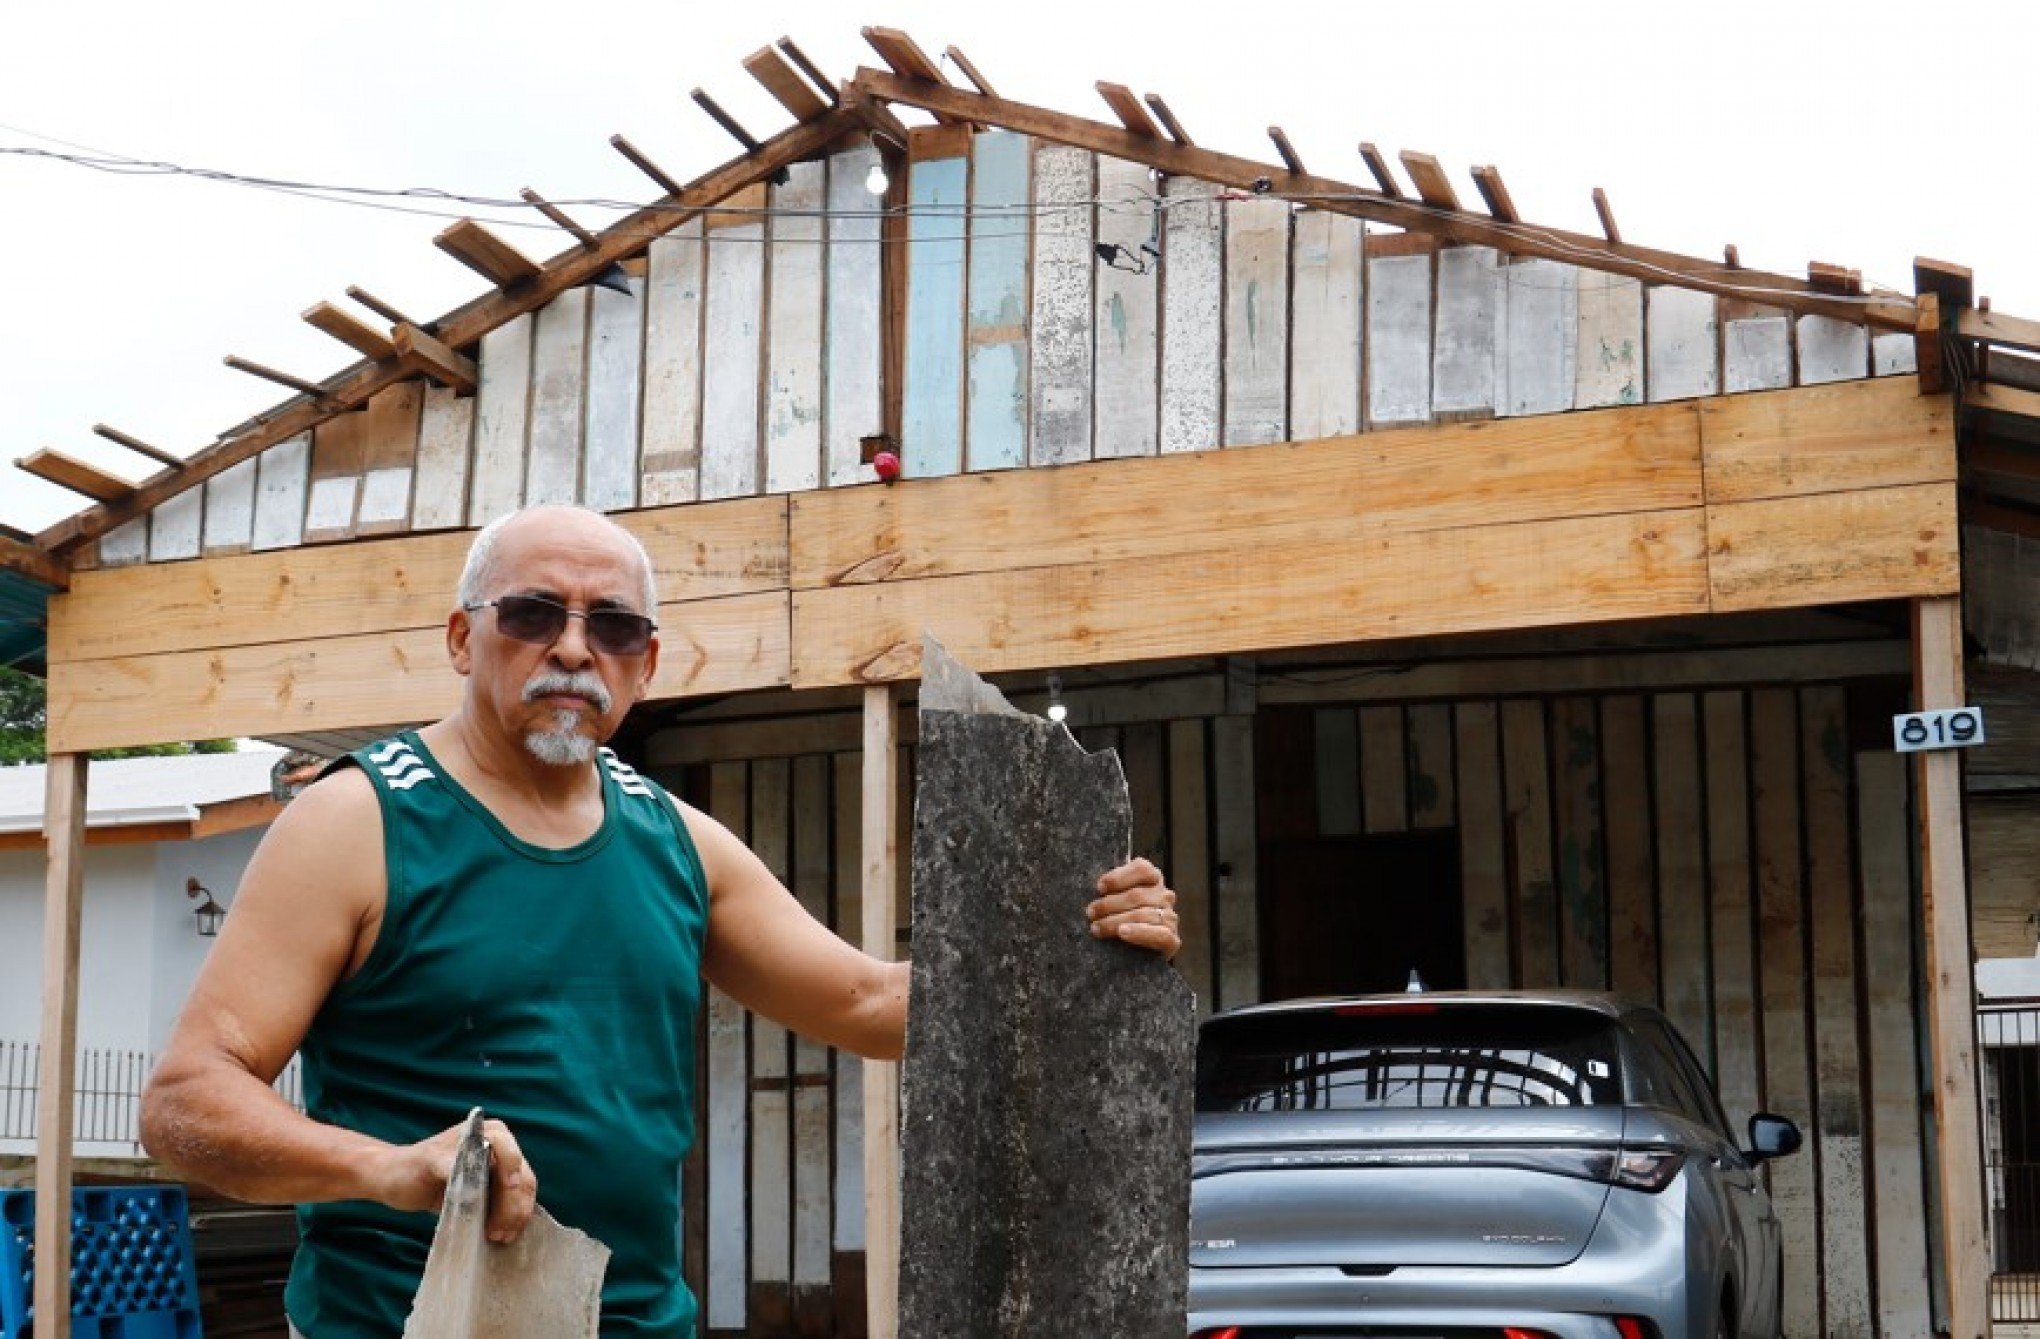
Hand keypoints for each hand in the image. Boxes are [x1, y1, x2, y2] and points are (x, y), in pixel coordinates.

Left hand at [374, 1116, 537, 1243]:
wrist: (399, 1180)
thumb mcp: (427, 1163)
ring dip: (516, 1215)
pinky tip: (505, 1234)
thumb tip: (471, 1182)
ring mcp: (500, 1170)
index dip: (512, 1168)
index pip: (507, 1150)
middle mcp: (498, 1148)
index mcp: (484, 1132)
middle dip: (514, 1203)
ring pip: (522, 1191)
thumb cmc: (410, 1167)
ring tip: (501, 1237)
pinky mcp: (496, 1190)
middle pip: (520, 1174)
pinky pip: (514, 1203)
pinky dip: (513, 1219)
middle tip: (499, 1231)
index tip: (510, 1188)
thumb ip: (450, 1166)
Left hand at [1087, 857, 1179, 959]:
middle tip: (1091, 913)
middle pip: (1137, 895)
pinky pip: (1159, 934)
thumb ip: (1109, 891)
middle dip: (1109, 904)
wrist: (1135, 956)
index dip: (1119, 877)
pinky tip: (1123, 933)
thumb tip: (1096, 887)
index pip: (1142, 869)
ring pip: (1144, 914)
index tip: (1099, 888)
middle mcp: (1164, 896)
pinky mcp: (1172, 940)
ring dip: (1116, 921)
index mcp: (1152, 879)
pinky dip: (1139, 932)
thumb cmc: (1119, 922)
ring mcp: (1170, 918)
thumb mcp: (1114, 902)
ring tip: (1097, 928)